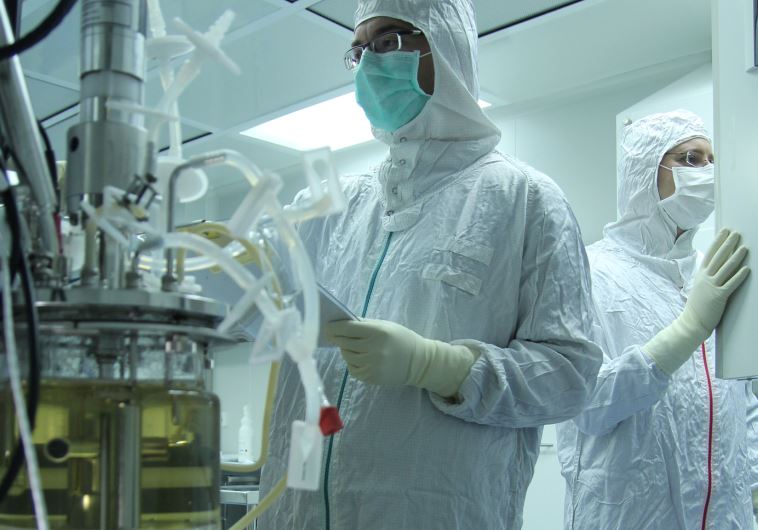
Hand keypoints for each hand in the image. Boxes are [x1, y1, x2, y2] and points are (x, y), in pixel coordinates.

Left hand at [325, 319, 476, 396]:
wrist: (418, 362)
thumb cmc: (400, 339)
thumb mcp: (385, 326)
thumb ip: (363, 324)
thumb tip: (339, 324)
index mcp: (377, 332)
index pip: (347, 328)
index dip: (333, 327)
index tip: (326, 325)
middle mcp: (373, 349)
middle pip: (343, 342)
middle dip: (337, 337)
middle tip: (333, 334)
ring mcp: (371, 365)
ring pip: (346, 355)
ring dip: (346, 350)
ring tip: (355, 346)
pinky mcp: (370, 377)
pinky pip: (352, 368)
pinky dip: (352, 362)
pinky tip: (361, 358)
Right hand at [643, 228, 749, 374]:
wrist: (691, 323)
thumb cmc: (696, 307)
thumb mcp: (699, 288)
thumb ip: (707, 277)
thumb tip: (717, 268)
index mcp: (700, 275)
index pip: (710, 254)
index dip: (718, 242)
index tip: (724, 232)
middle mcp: (705, 278)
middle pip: (718, 257)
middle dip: (727, 244)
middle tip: (735, 234)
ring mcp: (711, 287)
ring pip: (726, 268)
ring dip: (736, 257)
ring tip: (744, 248)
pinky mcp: (718, 296)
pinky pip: (731, 284)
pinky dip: (739, 276)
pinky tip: (746, 269)